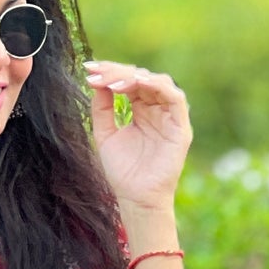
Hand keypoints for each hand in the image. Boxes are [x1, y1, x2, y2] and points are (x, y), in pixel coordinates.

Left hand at [84, 60, 192, 212]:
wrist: (135, 198)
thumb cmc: (122, 171)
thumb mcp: (105, 134)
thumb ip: (102, 109)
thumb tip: (96, 81)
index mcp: (141, 110)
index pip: (128, 82)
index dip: (110, 72)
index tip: (88, 70)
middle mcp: (157, 109)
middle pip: (142, 78)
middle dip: (118, 72)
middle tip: (97, 73)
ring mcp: (170, 117)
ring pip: (158, 83)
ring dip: (135, 78)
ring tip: (113, 82)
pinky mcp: (180, 127)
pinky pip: (175, 98)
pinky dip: (158, 86)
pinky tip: (138, 83)